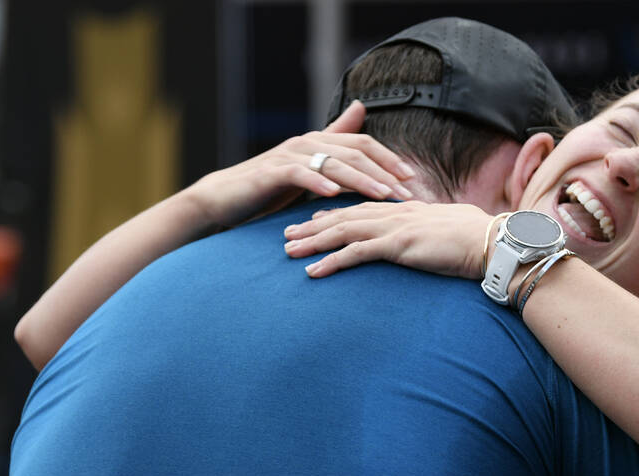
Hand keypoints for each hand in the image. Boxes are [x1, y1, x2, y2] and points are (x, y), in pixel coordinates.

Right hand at [182, 101, 415, 229]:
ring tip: (382, 195)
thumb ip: (335, 149)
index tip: (413, 178)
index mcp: (320, 143)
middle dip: (384, 172)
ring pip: (333, 163)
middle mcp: (307, 143)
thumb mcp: (309, 171)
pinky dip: (318, 183)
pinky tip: (335, 195)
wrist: (225, 198)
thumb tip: (360, 113)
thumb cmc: (270, 187)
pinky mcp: (271, 172)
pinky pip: (300, 175)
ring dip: (360, 179)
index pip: (364, 145)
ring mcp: (289, 156)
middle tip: (407, 192)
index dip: (390, 159)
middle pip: (354, 153)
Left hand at [282, 200, 492, 279]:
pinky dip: (332, 261)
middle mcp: (396, 213)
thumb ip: (431, 232)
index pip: (363, 209)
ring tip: (288, 251)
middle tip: (286, 234)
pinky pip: (356, 253)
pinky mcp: (398, 245)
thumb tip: (428, 238)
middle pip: (344, 216)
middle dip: (313, 225)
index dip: (335, 214)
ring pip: (343, 231)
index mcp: (407, 210)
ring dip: (313, 241)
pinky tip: (313, 271)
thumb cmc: (479, 241)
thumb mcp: (449, 231)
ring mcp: (395, 228)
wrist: (495, 243)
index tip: (313, 220)